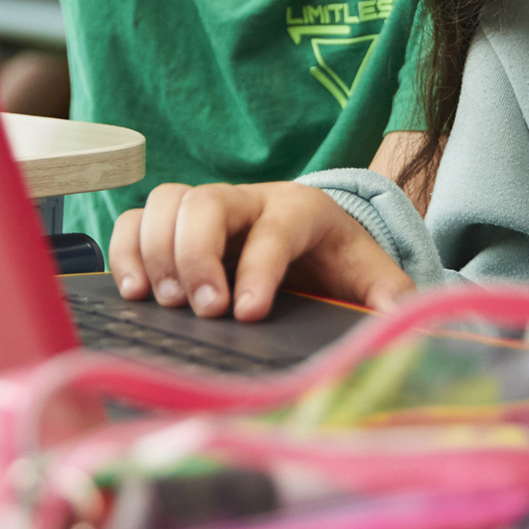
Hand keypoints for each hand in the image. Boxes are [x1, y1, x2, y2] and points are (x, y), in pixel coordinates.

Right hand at [110, 182, 412, 322]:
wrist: (314, 240)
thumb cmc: (339, 263)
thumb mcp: (373, 277)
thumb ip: (390, 301)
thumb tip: (404, 328)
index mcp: (301, 210)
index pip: (274, 230)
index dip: (258, 269)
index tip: (247, 314)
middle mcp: (248, 200)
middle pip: (206, 202)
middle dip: (197, 255)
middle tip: (201, 309)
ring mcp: (206, 208)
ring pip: (166, 202)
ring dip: (156, 252)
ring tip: (167, 304)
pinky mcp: (174, 225)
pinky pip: (135, 219)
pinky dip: (125, 251)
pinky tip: (135, 293)